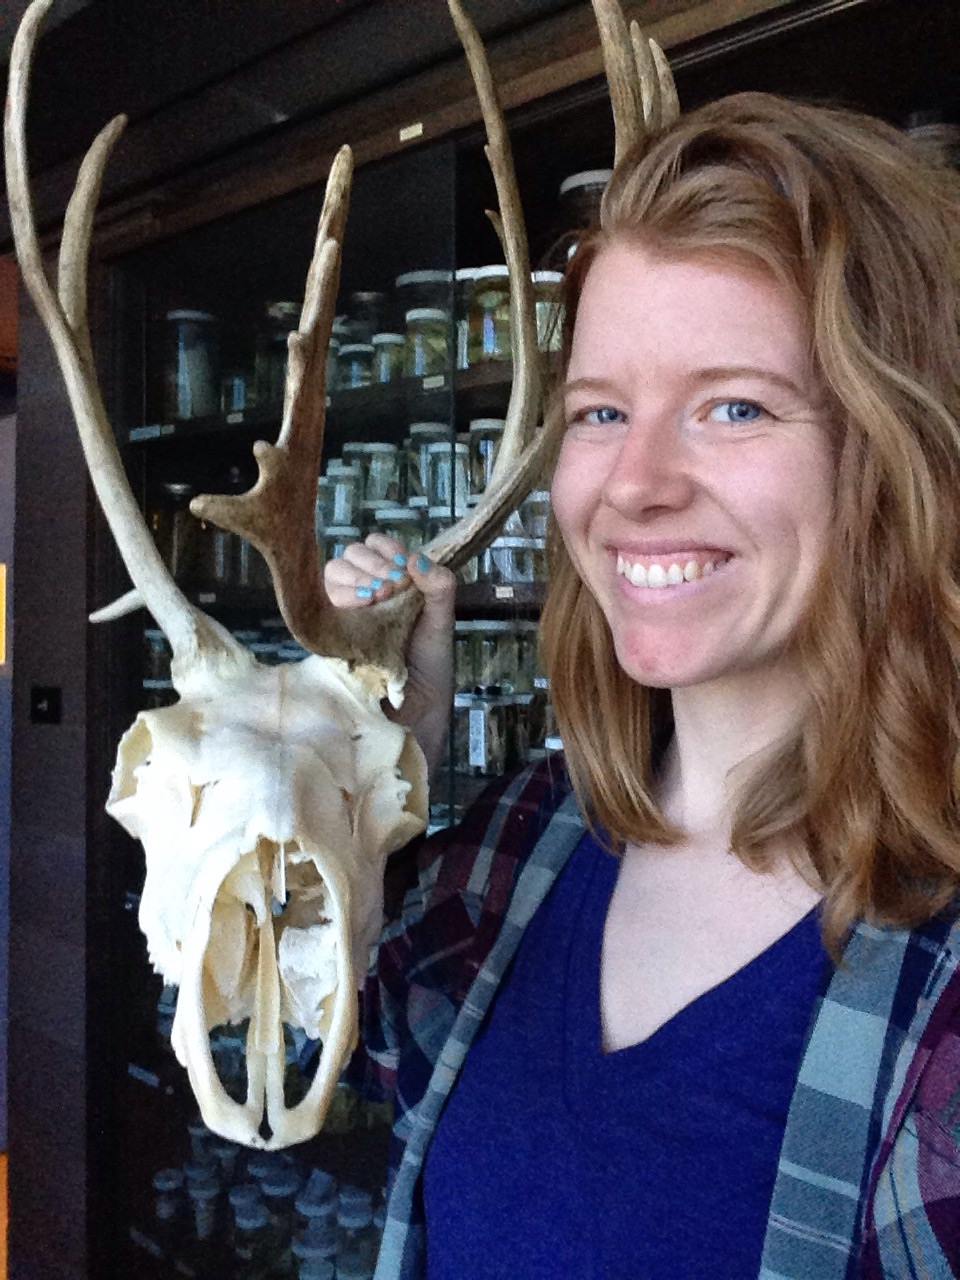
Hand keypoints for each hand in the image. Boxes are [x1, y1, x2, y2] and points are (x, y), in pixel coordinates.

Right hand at [324, 532, 455, 776]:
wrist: (416, 710)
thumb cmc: (429, 667)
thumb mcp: (442, 622)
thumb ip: (439, 587)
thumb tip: (417, 559)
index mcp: (388, 585)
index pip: (373, 549)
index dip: (384, 550)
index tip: (400, 566)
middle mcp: (362, 596)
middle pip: (347, 559)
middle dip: (369, 565)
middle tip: (389, 588)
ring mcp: (341, 615)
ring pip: (331, 578)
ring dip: (354, 580)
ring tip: (375, 599)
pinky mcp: (327, 636)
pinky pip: (319, 607)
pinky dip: (340, 600)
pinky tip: (360, 608)